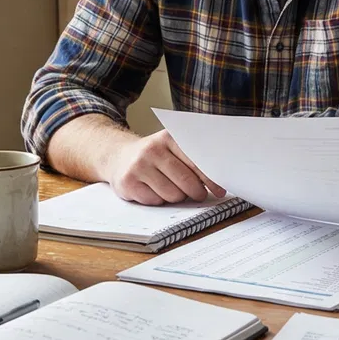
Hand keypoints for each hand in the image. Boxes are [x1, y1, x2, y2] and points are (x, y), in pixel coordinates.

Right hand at [105, 130, 220, 203]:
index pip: (196, 161)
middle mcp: (152, 150)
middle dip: (196, 192)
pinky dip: (159, 200)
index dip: (210, 179)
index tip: (220, 189)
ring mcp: (138, 166)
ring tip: (170, 187)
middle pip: (186, 181)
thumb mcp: (171, 148)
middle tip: (199, 194)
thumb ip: (192, 159)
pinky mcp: (128, 183)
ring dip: (176, 196)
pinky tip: (153, 189)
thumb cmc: (153, 155)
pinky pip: (155, 201)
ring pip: (172, 195)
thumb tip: (217, 181)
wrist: (118, 156)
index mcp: (168, 137)